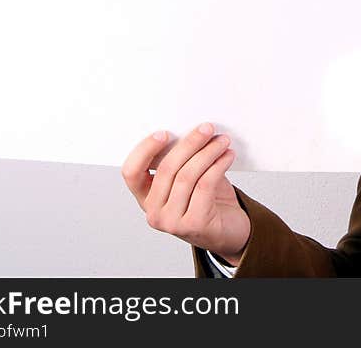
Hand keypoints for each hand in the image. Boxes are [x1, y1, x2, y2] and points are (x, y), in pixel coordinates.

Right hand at [122, 122, 250, 265]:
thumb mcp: (189, 180)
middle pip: (166, 169)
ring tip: (222, 141)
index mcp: (145, 198)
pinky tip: (227, 157)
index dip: (144, 150)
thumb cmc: (208, 202)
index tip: (165, 133)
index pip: (131, 172)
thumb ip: (182, 161)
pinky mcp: (194, 225)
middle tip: (206, 129)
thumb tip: (191, 131)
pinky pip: (205, 185)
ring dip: (208, 152)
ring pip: (187, 176)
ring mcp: (172, 222)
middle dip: (189, 143)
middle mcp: (154, 212)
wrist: (229, 231)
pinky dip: (218, 166)